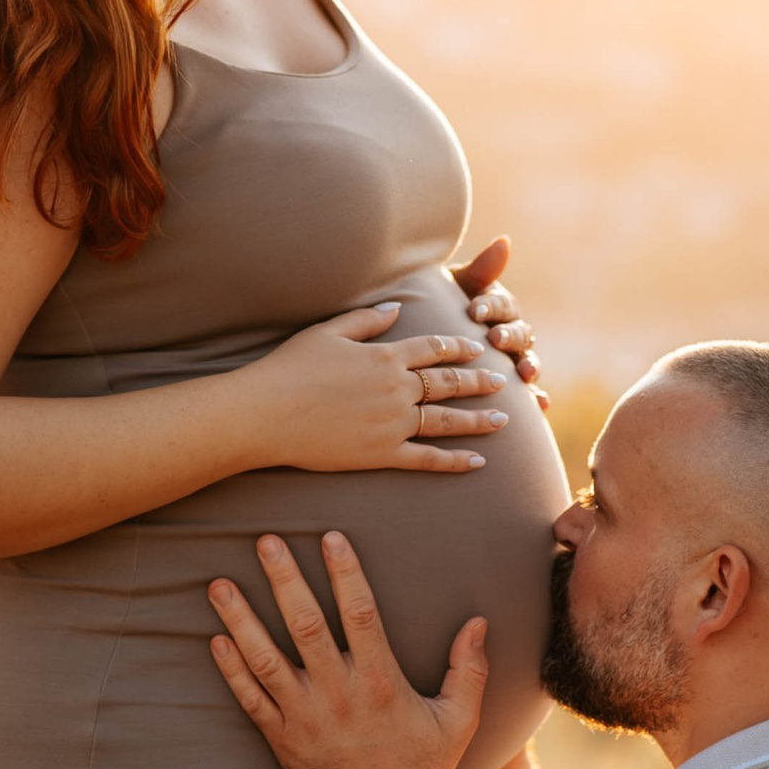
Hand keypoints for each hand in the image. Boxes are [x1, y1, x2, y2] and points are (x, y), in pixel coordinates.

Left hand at [208, 532, 486, 768]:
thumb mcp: (457, 722)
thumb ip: (467, 670)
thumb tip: (479, 622)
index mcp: (380, 683)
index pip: (360, 615)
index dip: (345, 573)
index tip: (331, 537)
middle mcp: (338, 695)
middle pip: (305, 626)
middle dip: (284, 580)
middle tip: (264, 540)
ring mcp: (303, 716)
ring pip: (265, 659)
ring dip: (240, 619)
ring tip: (218, 583)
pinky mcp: (280, 737)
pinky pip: (249, 697)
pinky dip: (230, 669)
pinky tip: (215, 638)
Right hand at [252, 303, 509, 473]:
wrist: (265, 413)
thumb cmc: (289, 368)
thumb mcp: (327, 332)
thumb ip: (367, 320)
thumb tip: (398, 307)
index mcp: (385, 357)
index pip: (433, 349)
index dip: (459, 347)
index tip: (478, 347)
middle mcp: (396, 389)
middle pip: (448, 383)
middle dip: (478, 381)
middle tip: (503, 381)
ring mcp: (391, 423)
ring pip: (446, 421)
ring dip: (477, 420)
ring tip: (503, 421)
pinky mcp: (381, 454)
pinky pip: (426, 458)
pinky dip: (454, 461)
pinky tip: (477, 462)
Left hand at [451, 236, 547, 404]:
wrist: (429, 333)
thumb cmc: (442, 306)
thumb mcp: (456, 286)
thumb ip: (482, 269)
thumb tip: (505, 240)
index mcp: (498, 306)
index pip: (500, 305)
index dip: (490, 307)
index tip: (474, 310)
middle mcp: (511, 331)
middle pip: (519, 333)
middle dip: (509, 336)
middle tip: (495, 339)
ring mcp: (513, 359)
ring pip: (527, 360)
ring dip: (530, 365)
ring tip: (526, 373)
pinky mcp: (513, 385)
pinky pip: (529, 392)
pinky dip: (537, 397)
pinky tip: (541, 405)